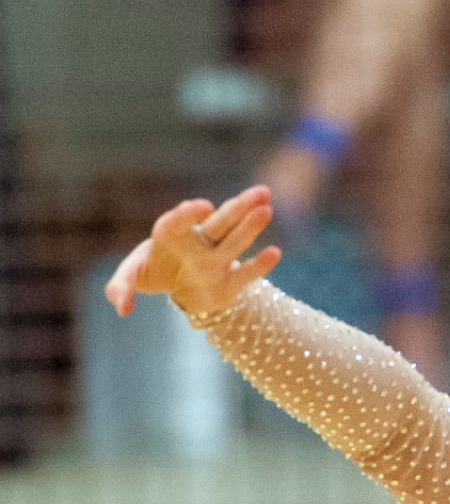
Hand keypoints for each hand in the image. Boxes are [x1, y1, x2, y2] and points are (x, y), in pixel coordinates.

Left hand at [104, 186, 280, 320]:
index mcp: (170, 233)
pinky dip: (258, 266)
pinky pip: (244, 274)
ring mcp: (216, 260)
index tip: (203, 207)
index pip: (179, 220)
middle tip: (261, 194)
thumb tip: (122, 309)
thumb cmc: (152, 271)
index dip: (189, 213)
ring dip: (250, 226)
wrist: (176, 282)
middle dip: (238, 208)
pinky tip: (275, 253)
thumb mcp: (130, 278)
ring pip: (235, 241)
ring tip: (267, 209)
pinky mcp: (228, 282)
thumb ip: (120, 288)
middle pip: (220, 223)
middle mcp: (198, 242)